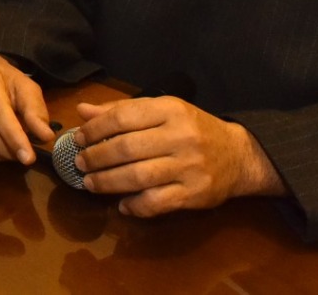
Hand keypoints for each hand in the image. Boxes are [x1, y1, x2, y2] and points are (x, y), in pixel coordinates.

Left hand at [70, 97, 283, 216]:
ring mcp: (189, 167)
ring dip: (107, 182)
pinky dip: (135, 206)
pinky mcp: (194, 194)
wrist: (239, 155)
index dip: (94, 129)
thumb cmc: (193, 129)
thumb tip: (83, 111)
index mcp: (170, 110)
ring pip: (137, 177)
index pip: (122, 117)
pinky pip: (156, 203)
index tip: (78, 138)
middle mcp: (180, 137)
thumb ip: (122, 110)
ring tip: (89, 183)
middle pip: (126, 148)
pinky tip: (122, 205)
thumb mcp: (162, 110)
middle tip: (79, 162)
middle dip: (96, 157)